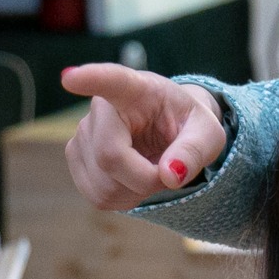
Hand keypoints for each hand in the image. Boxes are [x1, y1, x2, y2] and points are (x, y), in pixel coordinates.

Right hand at [59, 64, 225, 210]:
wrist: (169, 132)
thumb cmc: (187, 126)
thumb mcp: (207, 134)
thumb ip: (194, 150)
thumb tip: (170, 175)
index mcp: (136, 89)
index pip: (111, 81)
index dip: (90, 79)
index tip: (70, 78)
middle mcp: (100, 108)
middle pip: (111, 157)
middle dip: (146, 179)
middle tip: (168, 170)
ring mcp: (81, 133)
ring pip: (104, 185)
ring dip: (137, 192)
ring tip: (152, 170)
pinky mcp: (75, 157)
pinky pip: (98, 196)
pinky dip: (124, 200)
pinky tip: (134, 181)